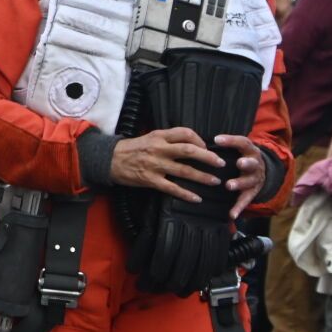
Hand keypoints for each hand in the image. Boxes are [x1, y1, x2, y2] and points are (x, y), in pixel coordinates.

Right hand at [108, 127, 225, 203]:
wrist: (110, 159)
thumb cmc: (133, 148)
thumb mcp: (150, 137)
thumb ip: (168, 139)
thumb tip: (192, 144)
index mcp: (160, 136)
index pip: (185, 133)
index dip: (200, 139)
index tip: (208, 147)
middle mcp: (159, 149)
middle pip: (189, 151)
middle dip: (208, 157)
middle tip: (221, 163)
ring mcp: (155, 165)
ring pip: (184, 170)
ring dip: (202, 177)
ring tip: (215, 181)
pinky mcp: (150, 180)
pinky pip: (172, 188)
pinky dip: (185, 194)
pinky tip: (196, 198)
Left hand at [213, 133, 267, 219]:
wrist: (262, 171)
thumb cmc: (242, 157)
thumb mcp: (239, 149)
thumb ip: (225, 147)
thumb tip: (199, 143)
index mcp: (250, 150)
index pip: (242, 142)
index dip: (231, 140)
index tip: (217, 139)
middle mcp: (255, 164)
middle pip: (252, 163)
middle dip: (246, 163)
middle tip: (239, 163)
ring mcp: (255, 179)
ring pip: (249, 181)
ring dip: (240, 183)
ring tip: (229, 185)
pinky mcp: (253, 192)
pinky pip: (246, 200)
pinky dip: (239, 208)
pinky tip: (232, 215)